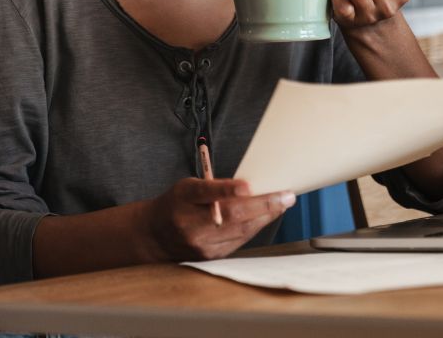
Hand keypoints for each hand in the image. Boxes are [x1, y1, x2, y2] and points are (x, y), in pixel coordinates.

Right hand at [143, 178, 295, 261]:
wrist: (156, 235)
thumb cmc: (177, 204)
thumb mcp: (188, 186)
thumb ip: (214, 186)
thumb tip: (248, 188)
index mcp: (183, 198)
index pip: (206, 192)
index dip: (226, 189)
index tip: (247, 186)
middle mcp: (190, 222)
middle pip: (231, 215)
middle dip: (263, 205)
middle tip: (286, 197)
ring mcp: (200, 243)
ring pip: (240, 230)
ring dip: (265, 217)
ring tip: (282, 204)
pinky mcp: (209, 256)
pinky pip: (238, 241)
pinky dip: (254, 228)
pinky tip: (266, 217)